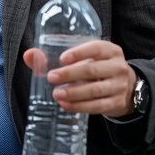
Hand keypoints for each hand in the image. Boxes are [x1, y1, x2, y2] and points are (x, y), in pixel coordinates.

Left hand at [23, 39, 137, 117]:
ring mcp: (119, 86)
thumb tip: (29, 55)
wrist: (126, 87)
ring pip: (94, 90)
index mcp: (110, 50)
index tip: (62, 59)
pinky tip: (65, 105)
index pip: (96, 48)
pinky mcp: (116, 103)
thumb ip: (56, 56)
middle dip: (70, 74)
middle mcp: (117, 66)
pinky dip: (80, 106)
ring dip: (74, 93)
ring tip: (56, 94)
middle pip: (92, 70)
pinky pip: (97, 106)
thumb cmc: (97, 68)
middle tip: (51, 78)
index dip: (79, 53)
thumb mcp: (85, 58)